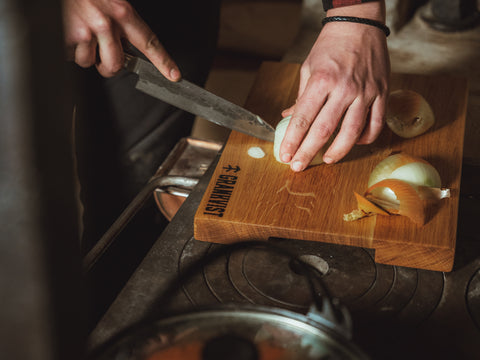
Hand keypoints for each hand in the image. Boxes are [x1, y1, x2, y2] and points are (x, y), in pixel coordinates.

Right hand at [62, 0, 179, 79]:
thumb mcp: (112, 2)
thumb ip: (123, 24)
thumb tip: (127, 47)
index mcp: (123, 12)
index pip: (149, 42)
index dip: (164, 61)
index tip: (174, 75)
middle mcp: (106, 23)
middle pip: (115, 65)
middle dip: (108, 67)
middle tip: (102, 56)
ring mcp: (86, 31)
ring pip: (88, 62)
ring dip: (84, 54)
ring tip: (80, 34)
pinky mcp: (67, 36)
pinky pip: (70, 55)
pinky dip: (68, 48)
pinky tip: (68, 31)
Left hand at [280, 3, 389, 170]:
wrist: (359, 25)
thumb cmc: (330, 47)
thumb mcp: (308, 68)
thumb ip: (301, 97)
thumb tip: (289, 118)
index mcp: (321, 81)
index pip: (303, 118)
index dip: (293, 141)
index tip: (285, 155)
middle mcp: (344, 89)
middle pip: (324, 130)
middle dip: (308, 152)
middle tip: (299, 166)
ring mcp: (365, 92)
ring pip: (352, 132)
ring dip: (338, 151)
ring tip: (327, 160)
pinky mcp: (382, 93)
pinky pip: (376, 123)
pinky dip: (366, 138)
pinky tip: (356, 143)